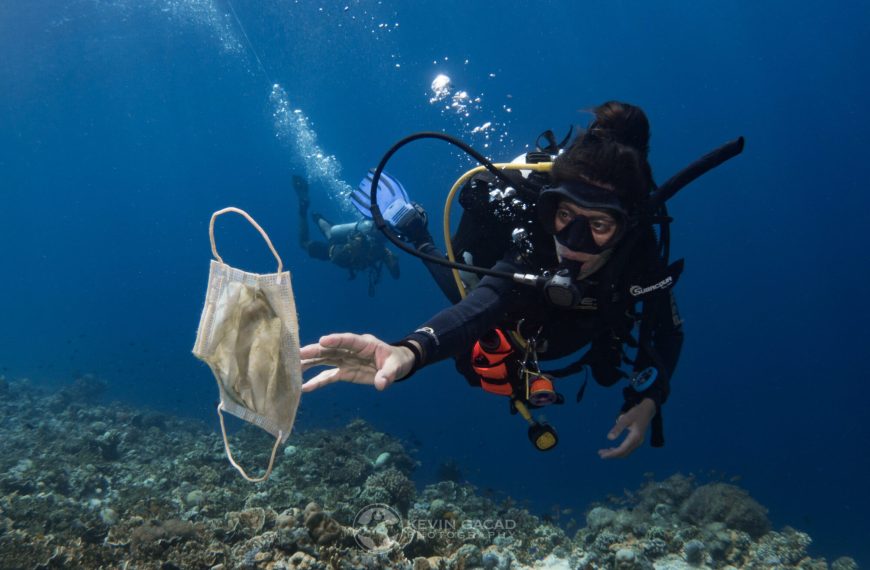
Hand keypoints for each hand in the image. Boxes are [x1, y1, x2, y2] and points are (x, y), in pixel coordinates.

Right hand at [300, 333, 416, 391]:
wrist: (395, 366)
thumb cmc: (396, 361)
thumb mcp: (396, 367)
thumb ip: (388, 374)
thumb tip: (381, 384)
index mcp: (365, 344)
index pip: (349, 340)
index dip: (336, 340)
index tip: (323, 340)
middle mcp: (351, 350)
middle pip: (332, 349)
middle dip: (316, 350)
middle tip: (299, 353)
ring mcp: (346, 361)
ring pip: (325, 360)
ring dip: (310, 363)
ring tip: (294, 366)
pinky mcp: (344, 372)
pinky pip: (328, 376)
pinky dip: (317, 381)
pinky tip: (304, 387)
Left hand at [598, 398, 656, 458]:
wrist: (647, 410)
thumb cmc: (636, 413)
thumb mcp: (625, 419)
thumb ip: (617, 428)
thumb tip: (609, 438)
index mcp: (635, 438)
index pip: (622, 450)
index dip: (611, 454)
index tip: (602, 455)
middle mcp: (638, 442)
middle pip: (623, 453)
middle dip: (612, 455)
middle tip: (600, 454)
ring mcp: (638, 442)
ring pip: (625, 452)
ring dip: (615, 453)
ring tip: (604, 452)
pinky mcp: (637, 441)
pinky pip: (627, 449)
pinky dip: (619, 450)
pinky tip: (612, 449)